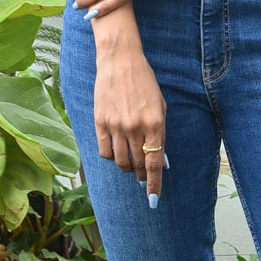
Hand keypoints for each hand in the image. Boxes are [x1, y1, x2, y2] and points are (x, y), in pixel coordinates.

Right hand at [95, 47, 167, 206]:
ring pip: (121, 162)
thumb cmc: (144, 81)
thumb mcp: (160, 105)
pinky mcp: (100, 122)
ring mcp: (116, 125)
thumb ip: (159, 133)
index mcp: (154, 122)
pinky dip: (112, 157)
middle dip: (142, 175)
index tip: (153, 200)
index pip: (155, 163)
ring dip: (128, 168)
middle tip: (143, 177)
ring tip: (131, 163)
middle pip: (138, 164)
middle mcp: (135, 127)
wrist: (120, 60)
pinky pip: (105, 152)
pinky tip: (116, 151)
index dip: (154, 184)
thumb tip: (159, 160)